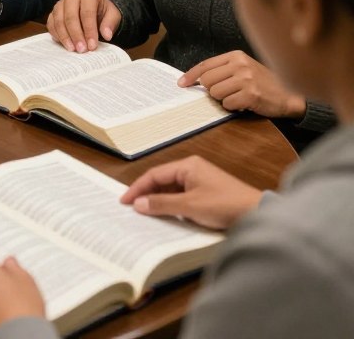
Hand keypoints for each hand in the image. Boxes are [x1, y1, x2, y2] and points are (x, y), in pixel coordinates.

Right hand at [46, 0, 122, 52]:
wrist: (94, 9)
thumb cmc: (104, 13)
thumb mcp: (113, 16)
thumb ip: (110, 24)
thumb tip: (107, 35)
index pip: (87, 12)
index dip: (89, 30)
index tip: (92, 46)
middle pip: (70, 16)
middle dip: (76, 35)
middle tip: (81, 50)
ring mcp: (60, 4)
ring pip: (58, 20)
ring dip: (64, 36)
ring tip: (72, 49)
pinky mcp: (53, 13)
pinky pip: (51, 24)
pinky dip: (56, 35)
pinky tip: (64, 44)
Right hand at [120, 155, 261, 229]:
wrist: (257, 214)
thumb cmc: (225, 205)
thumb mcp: (189, 206)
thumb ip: (162, 204)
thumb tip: (139, 204)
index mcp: (187, 166)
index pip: (154, 174)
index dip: (138, 188)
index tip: (125, 201)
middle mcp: (192, 170)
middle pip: (162, 181)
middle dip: (147, 194)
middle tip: (132, 208)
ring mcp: (200, 181)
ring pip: (171, 190)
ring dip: (159, 201)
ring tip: (145, 213)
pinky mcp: (207, 194)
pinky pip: (182, 197)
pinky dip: (171, 205)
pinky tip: (166, 215)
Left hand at [178, 51, 305, 118]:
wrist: (289, 95)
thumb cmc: (263, 83)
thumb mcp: (243, 69)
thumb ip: (222, 70)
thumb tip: (194, 80)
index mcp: (236, 55)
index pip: (205, 65)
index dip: (191, 76)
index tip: (181, 84)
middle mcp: (241, 64)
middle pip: (207, 80)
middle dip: (212, 90)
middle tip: (227, 92)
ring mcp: (246, 79)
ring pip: (215, 93)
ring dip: (223, 99)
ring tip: (238, 96)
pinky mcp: (251, 94)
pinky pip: (227, 104)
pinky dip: (233, 107)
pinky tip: (245, 103)